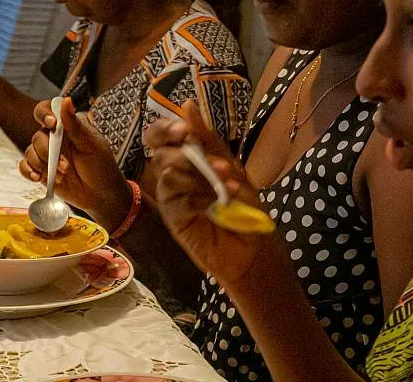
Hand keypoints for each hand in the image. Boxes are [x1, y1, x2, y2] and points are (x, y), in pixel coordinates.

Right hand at [19, 98, 129, 230]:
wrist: (101, 196)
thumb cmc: (101, 167)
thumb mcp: (92, 145)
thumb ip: (75, 125)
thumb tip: (66, 100)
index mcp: (67, 127)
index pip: (48, 111)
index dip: (45, 114)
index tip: (52, 124)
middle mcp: (54, 138)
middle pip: (38, 136)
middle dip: (49, 152)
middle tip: (66, 166)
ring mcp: (47, 155)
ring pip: (30, 152)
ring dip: (44, 165)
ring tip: (62, 175)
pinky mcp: (41, 171)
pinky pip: (25, 166)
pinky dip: (29, 171)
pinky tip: (38, 177)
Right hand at [145, 100, 271, 286]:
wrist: (254, 245)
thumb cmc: (243, 205)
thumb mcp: (232, 166)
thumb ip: (208, 139)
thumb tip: (186, 104)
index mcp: (184, 158)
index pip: (158, 136)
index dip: (164, 129)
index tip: (183, 130)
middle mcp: (173, 176)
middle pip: (162, 154)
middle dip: (191, 156)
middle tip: (222, 167)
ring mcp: (171, 199)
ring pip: (169, 176)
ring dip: (201, 178)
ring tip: (229, 188)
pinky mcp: (174, 220)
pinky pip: (177, 202)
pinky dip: (200, 198)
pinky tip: (221, 204)